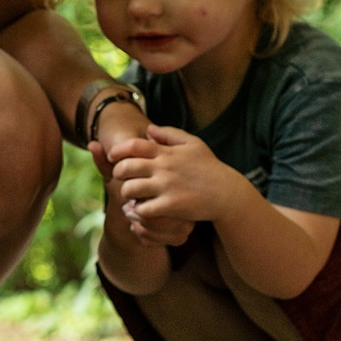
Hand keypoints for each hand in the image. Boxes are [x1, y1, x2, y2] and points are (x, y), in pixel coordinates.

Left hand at [108, 122, 243, 228]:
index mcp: (167, 152)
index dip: (117, 151)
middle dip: (118, 174)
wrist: (227, 193)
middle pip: (126, 167)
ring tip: (130, 197)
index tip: (113, 158)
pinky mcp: (170, 206)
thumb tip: (148, 129)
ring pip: (130, 190)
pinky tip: (140, 212)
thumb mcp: (193, 144)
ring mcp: (166, 187)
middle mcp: (164, 168)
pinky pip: (143, 209)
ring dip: (126, 194)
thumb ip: (169, 134)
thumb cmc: (209, 168)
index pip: (133, 145)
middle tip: (121, 180)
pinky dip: (137, 212)